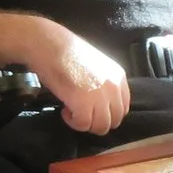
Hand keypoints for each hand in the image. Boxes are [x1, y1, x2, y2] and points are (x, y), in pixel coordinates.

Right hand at [25, 20, 131, 136]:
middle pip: (114, 120)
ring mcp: (100, 98)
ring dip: (86, 124)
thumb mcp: (95, 65)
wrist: (50, 46)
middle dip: (98, 122)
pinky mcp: (84, 106)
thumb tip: (98, 100)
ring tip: (72, 112)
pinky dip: (74, 123)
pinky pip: (83, 125)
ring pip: (101, 126)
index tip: (93, 111)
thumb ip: (102, 83)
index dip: (107, 113)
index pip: (123, 107)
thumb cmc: (66, 50)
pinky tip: (65, 111)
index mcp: (118, 76)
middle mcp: (114, 88)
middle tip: (82, 115)